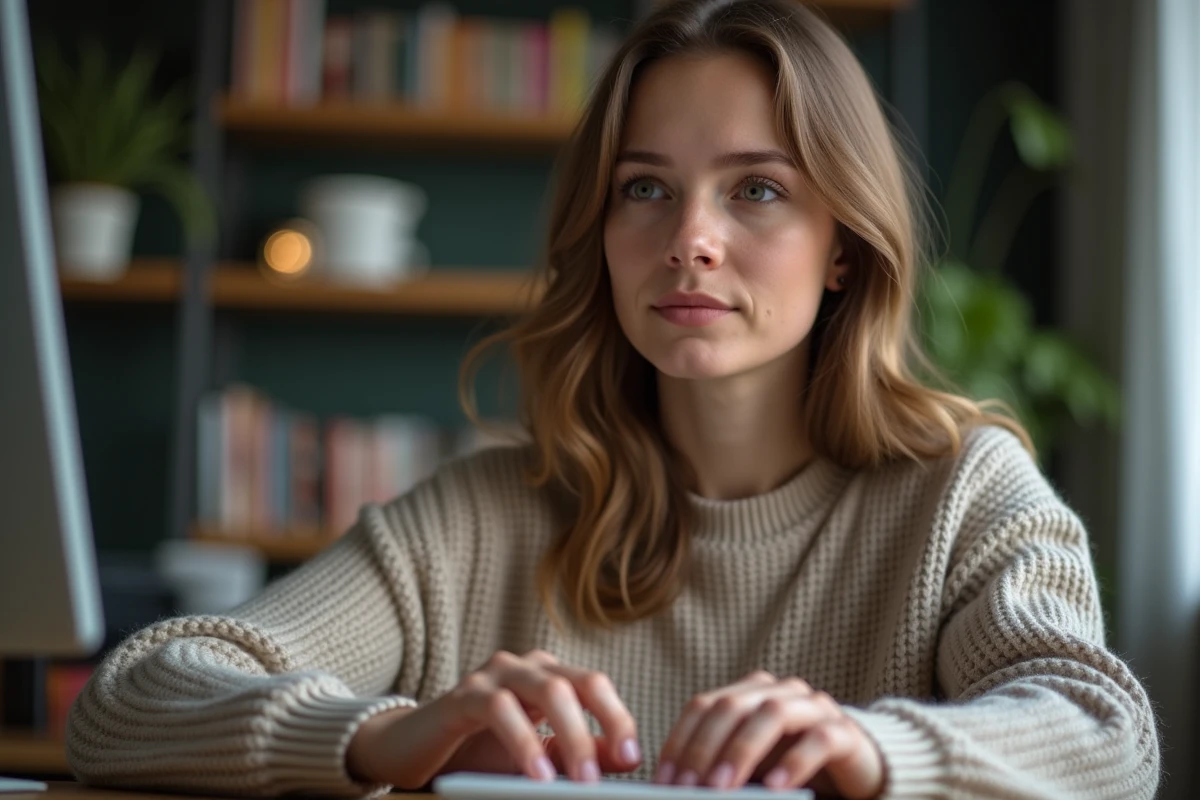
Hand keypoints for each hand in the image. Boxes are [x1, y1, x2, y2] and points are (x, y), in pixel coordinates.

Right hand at [345, 649, 641, 789]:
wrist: (414, 751)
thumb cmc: (481, 752)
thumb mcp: (539, 757)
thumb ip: (580, 753)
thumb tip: (625, 758)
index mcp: (550, 674)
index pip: (595, 685)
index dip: (618, 717)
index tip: (634, 756)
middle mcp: (526, 665)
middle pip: (578, 682)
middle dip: (601, 727)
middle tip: (608, 773)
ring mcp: (493, 674)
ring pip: (547, 689)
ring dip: (569, 736)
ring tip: (580, 781)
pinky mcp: (462, 694)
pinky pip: (500, 708)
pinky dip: (524, 741)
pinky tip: (535, 773)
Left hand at [656, 671, 883, 797]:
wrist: (855, 768)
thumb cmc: (789, 766)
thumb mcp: (748, 768)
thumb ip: (719, 771)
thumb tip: (677, 790)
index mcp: (748, 692)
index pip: (703, 706)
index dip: (680, 741)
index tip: (665, 780)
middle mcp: (778, 691)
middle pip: (732, 706)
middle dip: (704, 749)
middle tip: (689, 787)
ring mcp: (813, 707)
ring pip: (772, 714)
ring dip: (741, 751)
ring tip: (722, 789)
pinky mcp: (845, 731)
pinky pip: (819, 739)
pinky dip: (794, 763)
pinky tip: (776, 787)